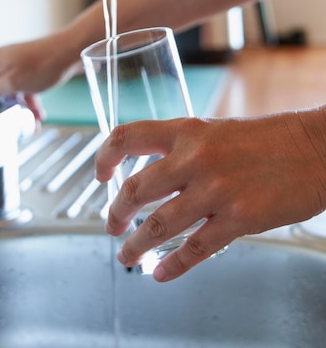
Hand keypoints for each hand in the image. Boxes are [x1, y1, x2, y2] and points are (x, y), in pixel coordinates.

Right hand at [0, 33, 81, 121]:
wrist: (71, 53)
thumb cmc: (44, 63)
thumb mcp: (13, 82)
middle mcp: (2, 62)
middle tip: (3, 120)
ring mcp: (16, 66)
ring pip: (9, 92)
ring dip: (17, 108)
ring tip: (27, 123)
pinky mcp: (29, 71)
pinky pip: (23, 90)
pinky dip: (29, 103)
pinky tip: (38, 115)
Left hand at [95, 110, 325, 281]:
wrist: (315, 148)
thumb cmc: (269, 139)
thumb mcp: (217, 131)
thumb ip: (185, 150)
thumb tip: (154, 176)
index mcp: (188, 131)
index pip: (128, 136)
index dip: (104, 156)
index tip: (99, 174)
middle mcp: (195, 159)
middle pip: (135, 190)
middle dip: (116, 214)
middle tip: (110, 225)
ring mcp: (216, 190)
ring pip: (157, 226)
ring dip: (135, 246)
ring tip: (127, 256)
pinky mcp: (239, 219)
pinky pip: (194, 250)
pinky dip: (172, 266)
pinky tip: (161, 273)